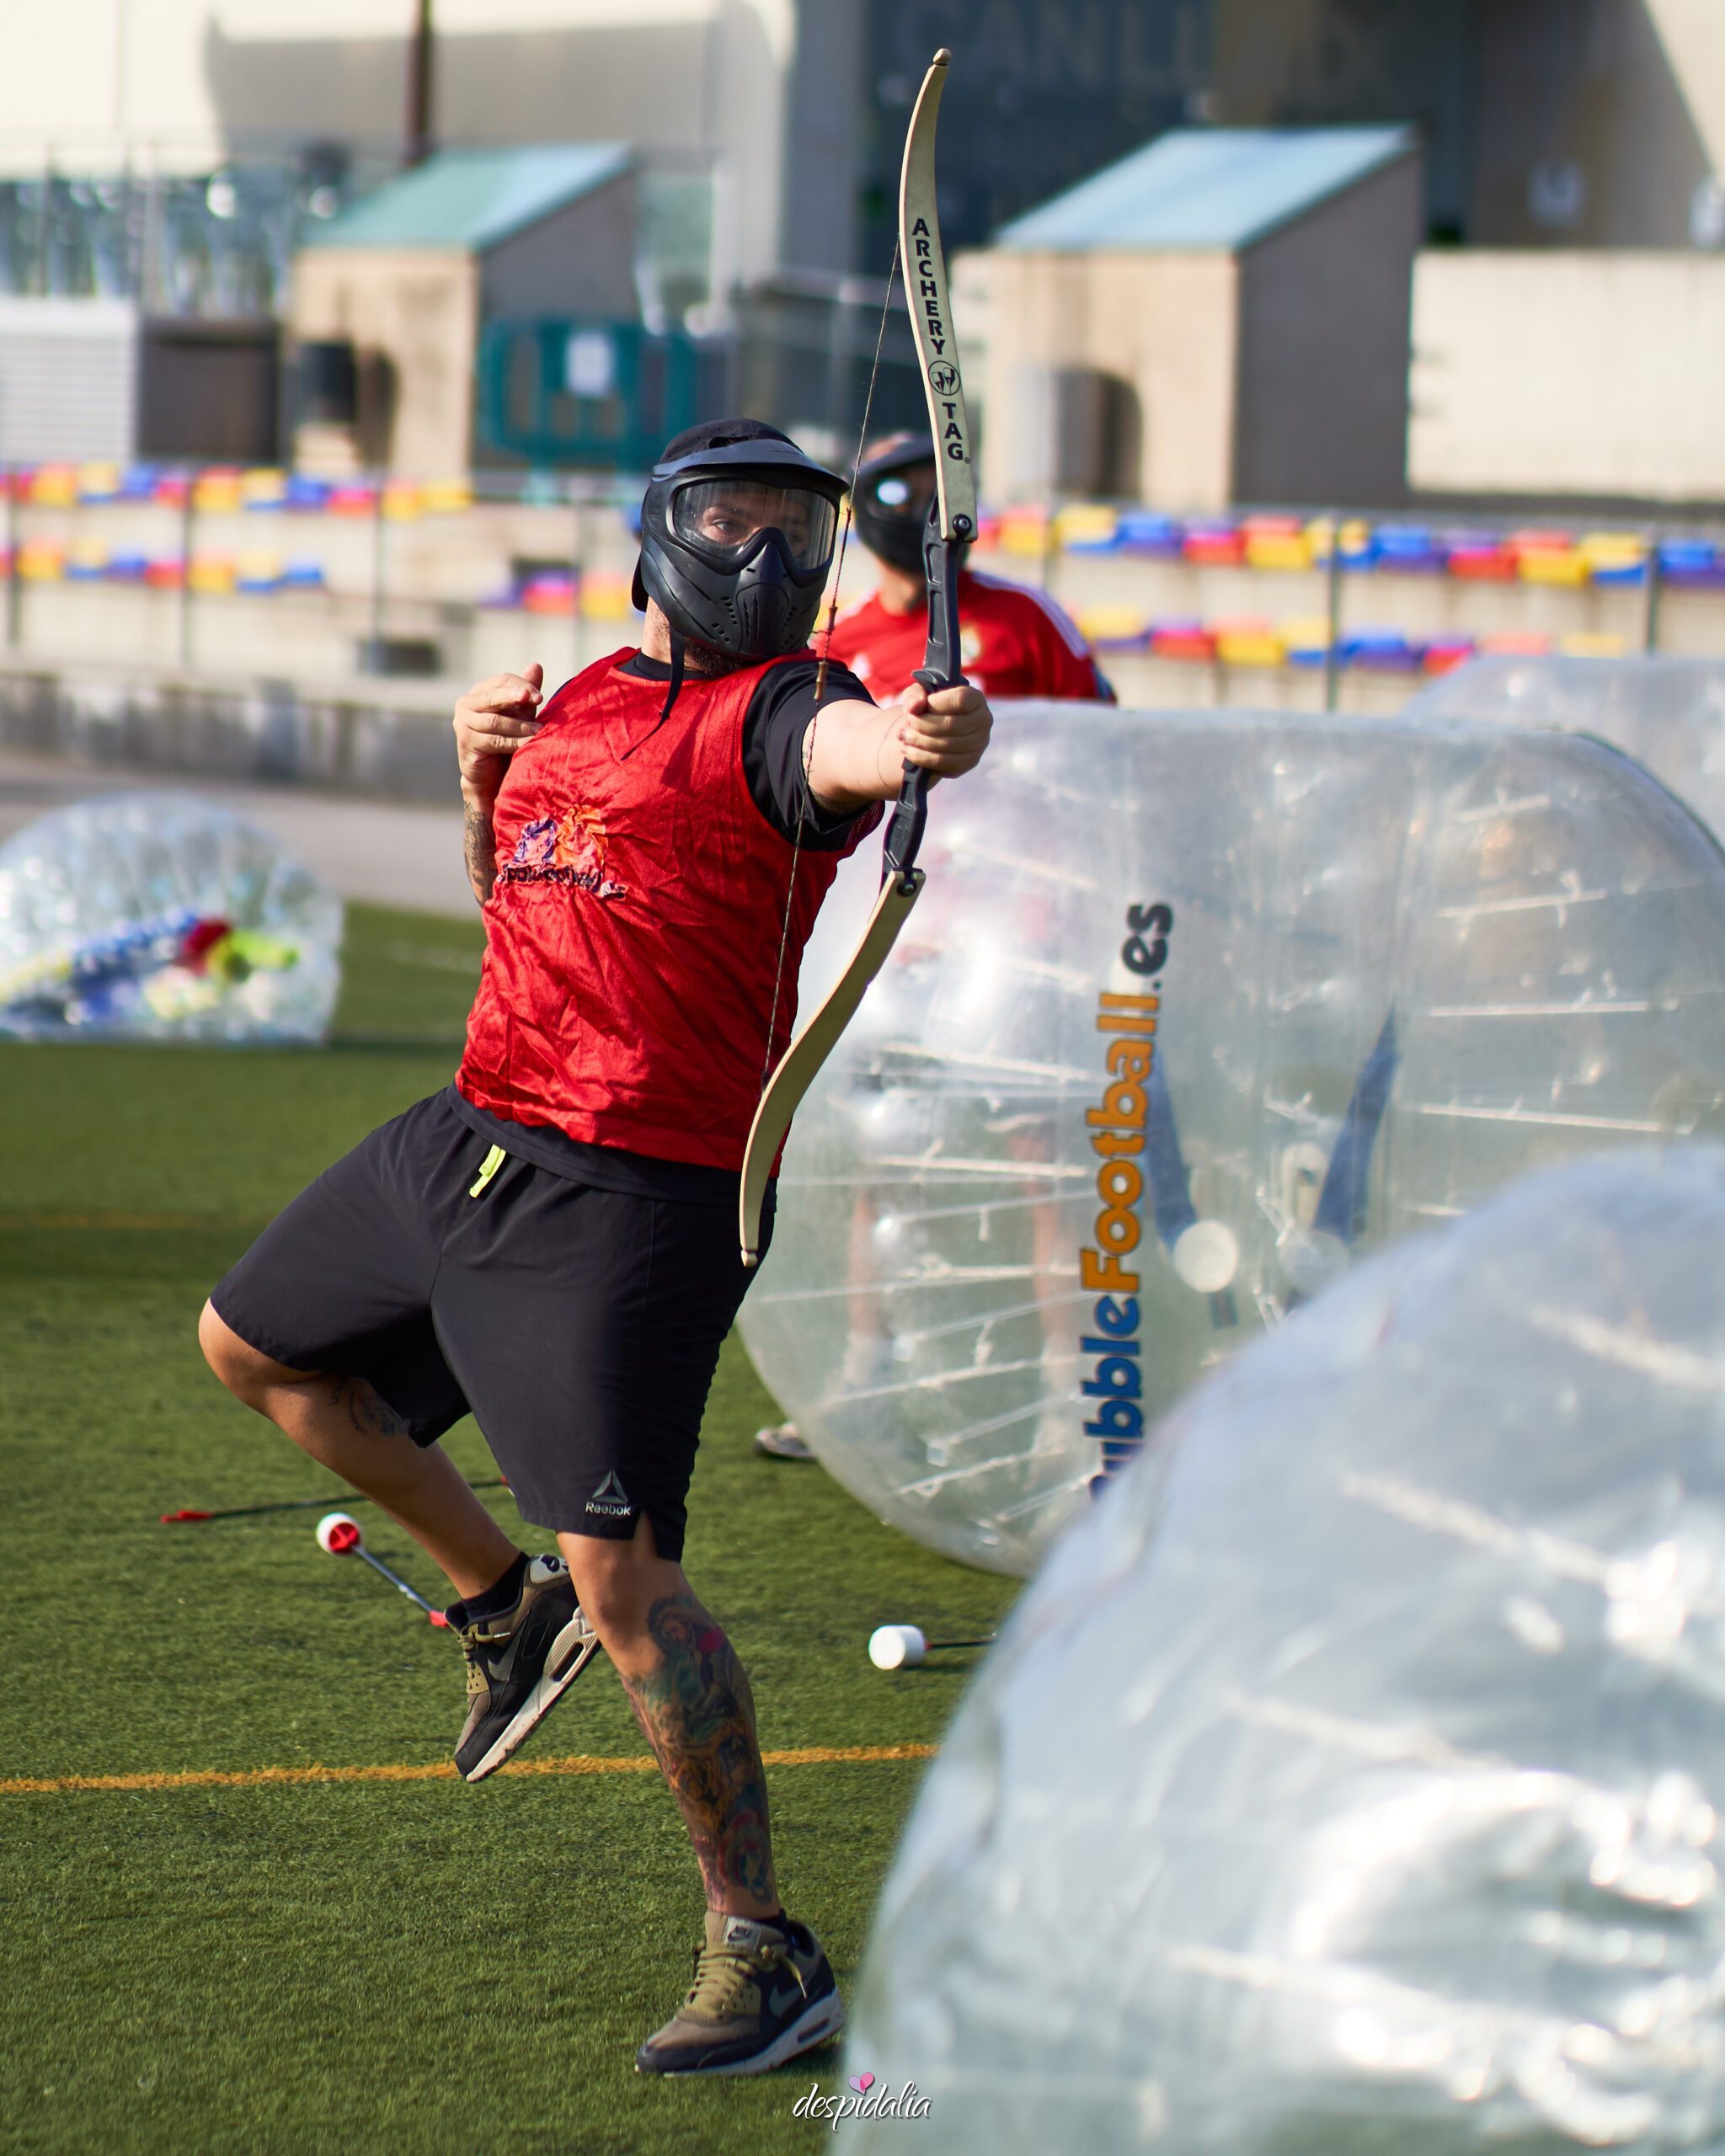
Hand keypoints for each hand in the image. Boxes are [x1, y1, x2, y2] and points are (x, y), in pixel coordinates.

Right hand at [454, 665, 543, 798]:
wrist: (492, 776)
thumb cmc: (508, 741)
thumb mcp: (521, 714)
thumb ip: (526, 692)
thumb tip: (536, 665)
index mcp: (480, 692)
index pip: (502, 681)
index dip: (522, 686)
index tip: (540, 697)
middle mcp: (466, 704)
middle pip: (493, 695)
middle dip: (516, 696)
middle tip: (535, 698)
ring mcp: (462, 723)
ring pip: (495, 721)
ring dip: (520, 726)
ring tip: (539, 731)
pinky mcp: (466, 742)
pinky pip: (494, 740)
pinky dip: (513, 742)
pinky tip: (528, 744)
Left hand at [894, 679, 990, 781]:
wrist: (933, 731)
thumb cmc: (928, 708)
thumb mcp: (919, 695)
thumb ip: (914, 695)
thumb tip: (914, 707)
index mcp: (975, 698)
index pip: (959, 699)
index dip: (935, 704)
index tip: (918, 707)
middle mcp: (984, 720)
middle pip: (951, 724)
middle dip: (921, 725)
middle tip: (905, 725)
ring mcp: (980, 743)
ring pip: (947, 745)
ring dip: (919, 742)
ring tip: (903, 737)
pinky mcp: (970, 762)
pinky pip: (944, 763)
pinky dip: (922, 757)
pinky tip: (908, 751)